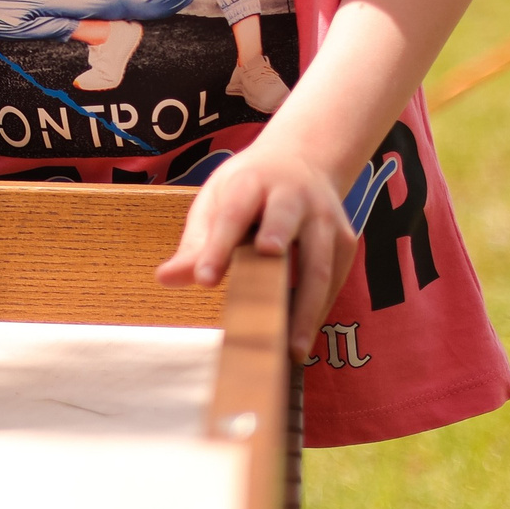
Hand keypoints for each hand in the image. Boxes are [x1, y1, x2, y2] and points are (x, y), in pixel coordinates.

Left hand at [156, 140, 353, 362]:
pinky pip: (333, 280)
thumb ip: (194, 244)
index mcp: (252, 182)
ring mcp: (324, 217)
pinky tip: (302, 340)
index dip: (219, 246)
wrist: (303, 160)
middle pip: (285, 221)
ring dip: (306, 307)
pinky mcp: (345, 241)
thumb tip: (165, 279)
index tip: (205, 280)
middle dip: (276, 246)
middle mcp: (293, 195)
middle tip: (265, 288)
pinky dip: (319, 311)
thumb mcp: (215, 202)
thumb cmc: (248, 189)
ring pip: (319, 263)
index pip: (233, 213)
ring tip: (290, 348)